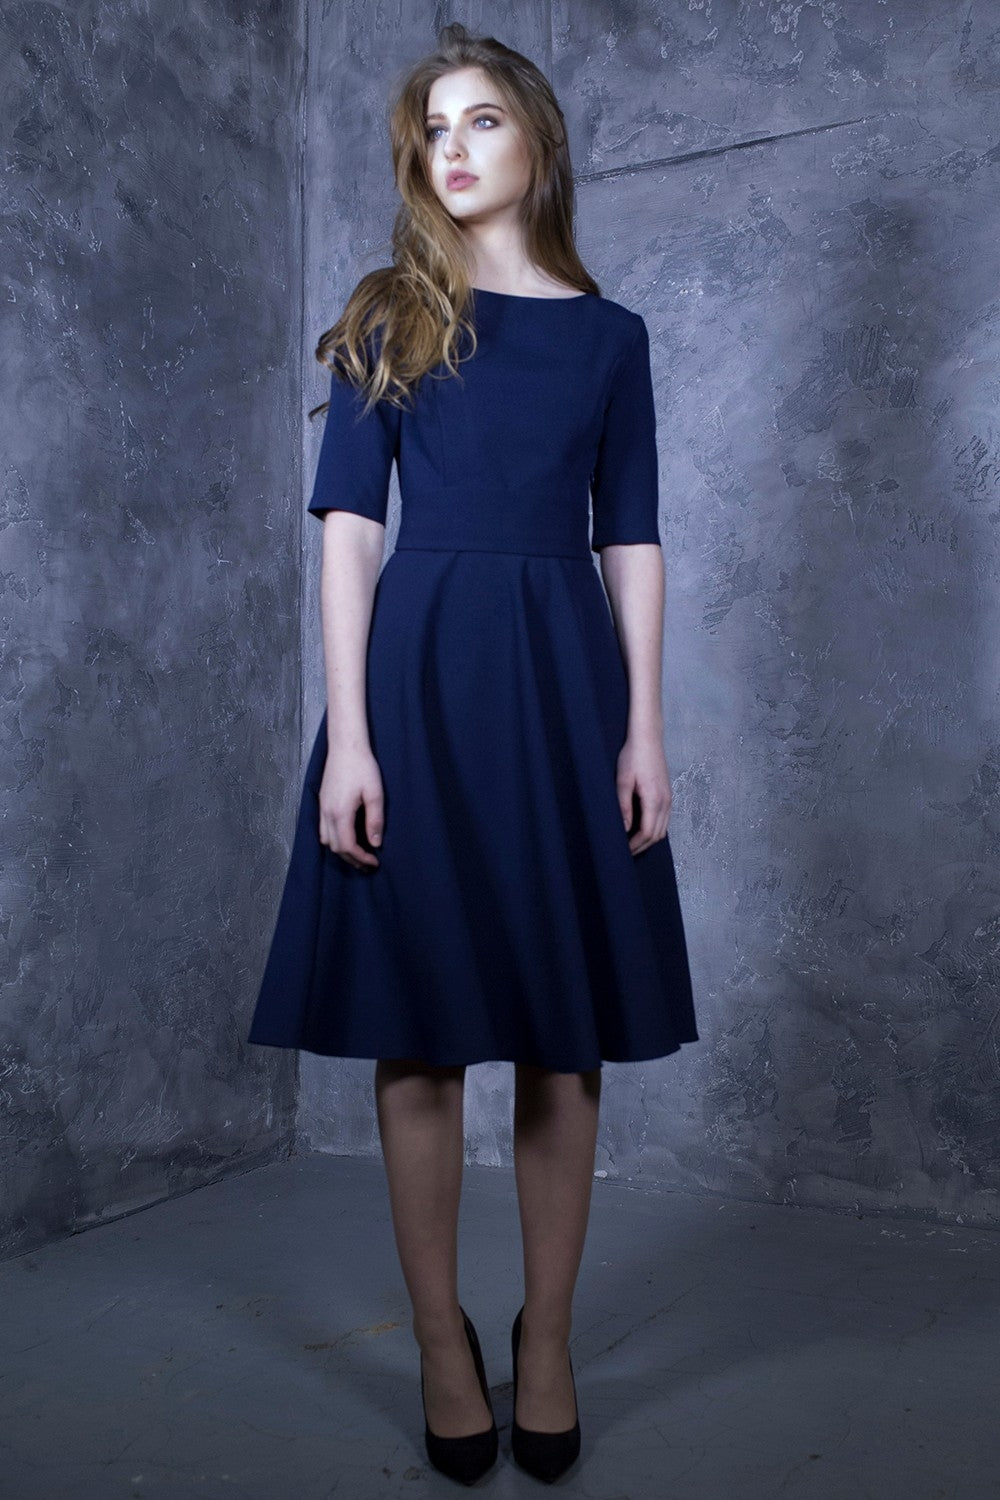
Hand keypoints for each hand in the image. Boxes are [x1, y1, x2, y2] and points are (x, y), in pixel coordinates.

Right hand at [318, 745, 383, 869]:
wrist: (345, 746)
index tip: (374, 862)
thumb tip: (375, 843)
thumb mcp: (375, 793)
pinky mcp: (321, 802)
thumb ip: (375, 820)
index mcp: (340, 813)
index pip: (347, 846)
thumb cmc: (362, 767)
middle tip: (369, 864)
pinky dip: (333, 839)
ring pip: (326, 840)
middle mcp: (327, 813)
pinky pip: (322, 829)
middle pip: (335, 847)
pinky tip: (347, 836)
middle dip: (351, 859)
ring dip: (341, 850)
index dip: (360, 858)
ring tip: (358, 853)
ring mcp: (321, 808)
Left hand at [616, 732, 671, 855]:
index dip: (635, 845)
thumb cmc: (633, 756)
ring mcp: (669, 798)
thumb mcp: (623, 780)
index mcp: (654, 799)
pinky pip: (664, 820)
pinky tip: (640, 828)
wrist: (648, 737)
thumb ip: (623, 806)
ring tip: (631, 843)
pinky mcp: (668, 794)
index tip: (622, 851)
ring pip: (662, 829)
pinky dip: (654, 829)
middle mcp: (666, 802)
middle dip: (641, 846)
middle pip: (657, 835)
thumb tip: (624, 828)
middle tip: (625, 853)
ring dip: (648, 839)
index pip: (647, 833)